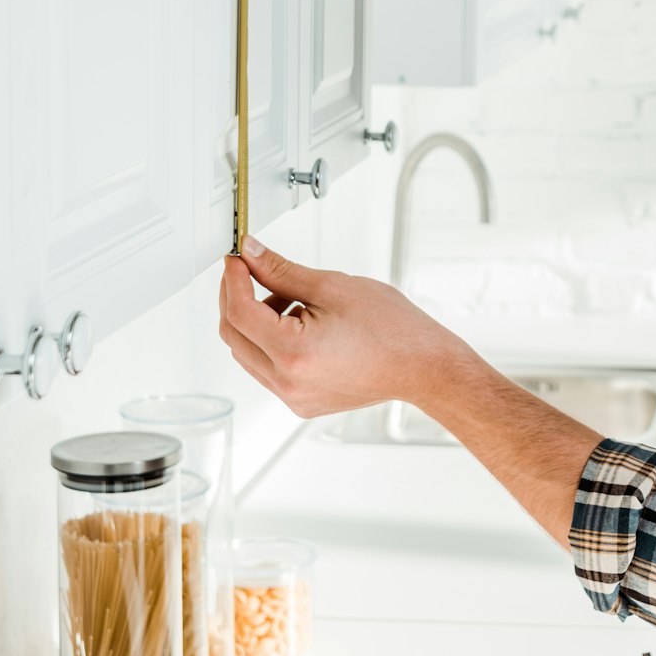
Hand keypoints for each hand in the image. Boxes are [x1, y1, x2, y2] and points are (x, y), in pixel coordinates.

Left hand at [218, 238, 466, 419]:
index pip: (239, 312)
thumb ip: (283, 271)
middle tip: (252, 270)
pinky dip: (273, 341)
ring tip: (294, 299)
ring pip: (249, 353)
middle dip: (237, 298)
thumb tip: (253, 254)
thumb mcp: (333, 287)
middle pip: (235, 336)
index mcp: (292, 353)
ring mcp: (293, 396)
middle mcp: (287, 382)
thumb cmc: (392, 329)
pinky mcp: (301, 401)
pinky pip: (268, 368)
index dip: (233, 279)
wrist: (422, 366)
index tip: (237, 259)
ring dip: (257, 320)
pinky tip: (302, 323)